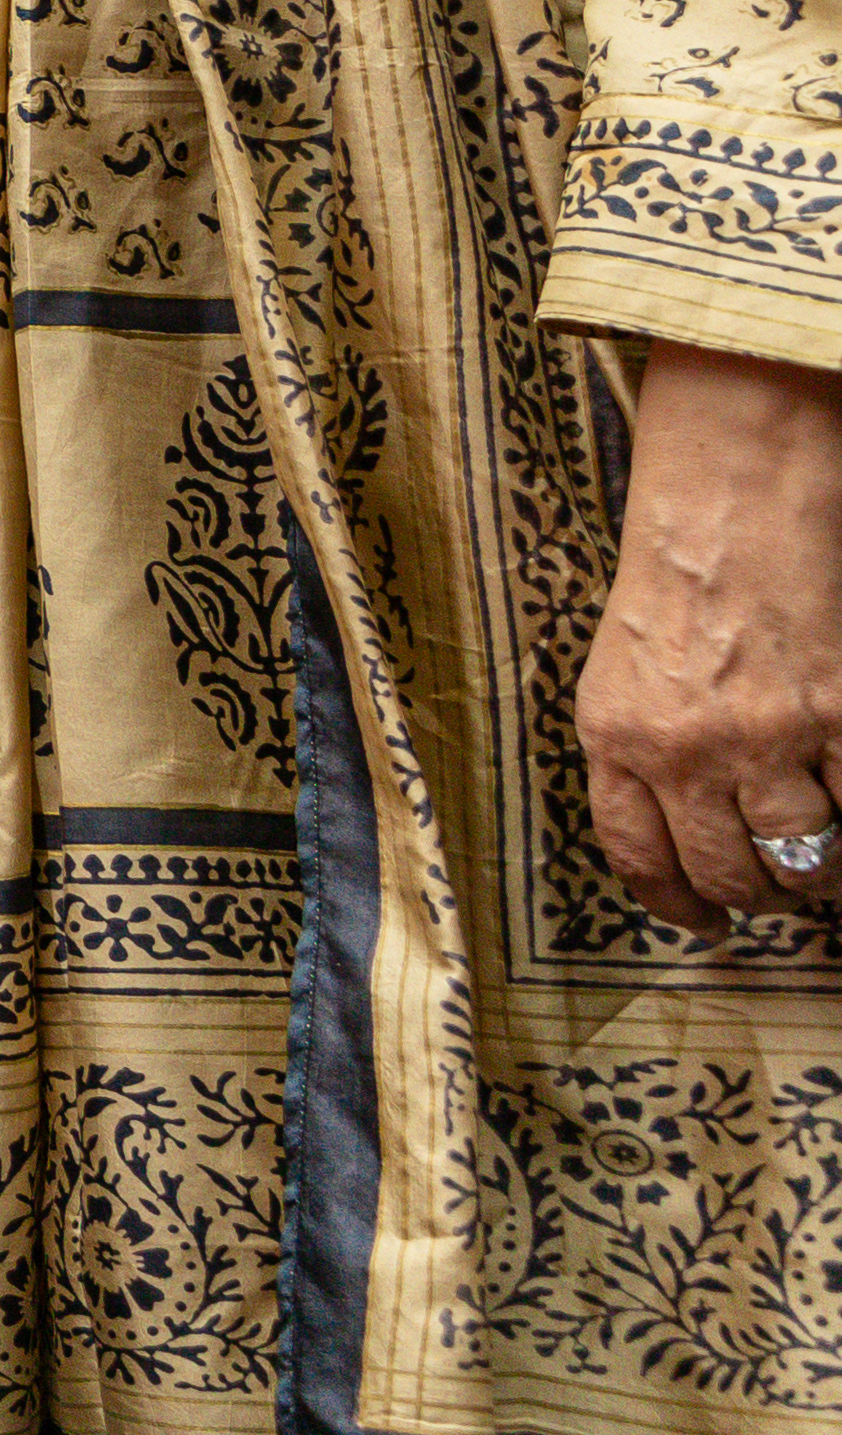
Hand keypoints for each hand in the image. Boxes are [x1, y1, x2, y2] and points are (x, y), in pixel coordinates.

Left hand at [582, 342, 841, 936]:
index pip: (636, 855)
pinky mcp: (838, 716)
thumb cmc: (673, 586)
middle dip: (754, 895)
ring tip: (820, 862)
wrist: (732, 510)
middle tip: (771, 891)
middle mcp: (684, 749)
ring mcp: (766, 737)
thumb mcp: (619, 674)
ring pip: (802, 857)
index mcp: (616, 738)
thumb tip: (676, 841)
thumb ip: (637, 755)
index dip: (674, 903)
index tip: (702, 923)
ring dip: (816, 873)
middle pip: (727, 871)